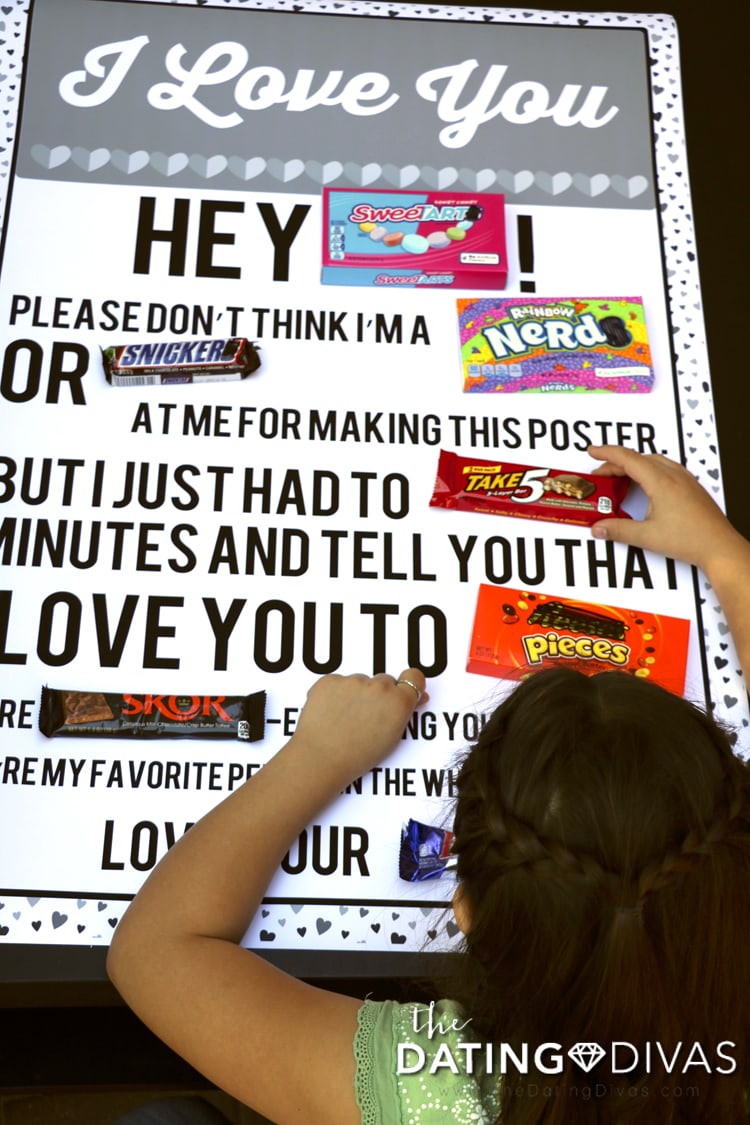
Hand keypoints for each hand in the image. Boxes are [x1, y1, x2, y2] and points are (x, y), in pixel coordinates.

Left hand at [291, 668, 426, 779]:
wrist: (320, 759)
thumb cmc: (356, 757)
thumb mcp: (391, 739)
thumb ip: (403, 714)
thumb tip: (415, 698)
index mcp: (398, 702)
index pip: (414, 678)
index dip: (407, 684)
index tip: (401, 691)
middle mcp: (379, 687)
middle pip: (385, 681)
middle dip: (379, 695)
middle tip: (367, 717)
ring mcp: (353, 681)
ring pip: (360, 682)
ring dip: (356, 694)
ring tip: (345, 719)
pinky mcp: (330, 680)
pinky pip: (337, 682)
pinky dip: (334, 694)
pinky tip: (330, 714)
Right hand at [587, 445, 742, 572]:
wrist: (719, 547)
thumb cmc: (690, 539)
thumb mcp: (646, 536)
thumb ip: (618, 530)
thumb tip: (599, 527)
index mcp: (661, 482)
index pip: (628, 459)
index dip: (607, 453)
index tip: (592, 452)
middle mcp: (673, 475)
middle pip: (638, 459)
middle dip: (615, 464)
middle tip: (600, 477)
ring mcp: (684, 479)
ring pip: (653, 462)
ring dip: (633, 466)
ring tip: (619, 480)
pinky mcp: (691, 487)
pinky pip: (665, 468)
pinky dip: (648, 471)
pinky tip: (645, 485)